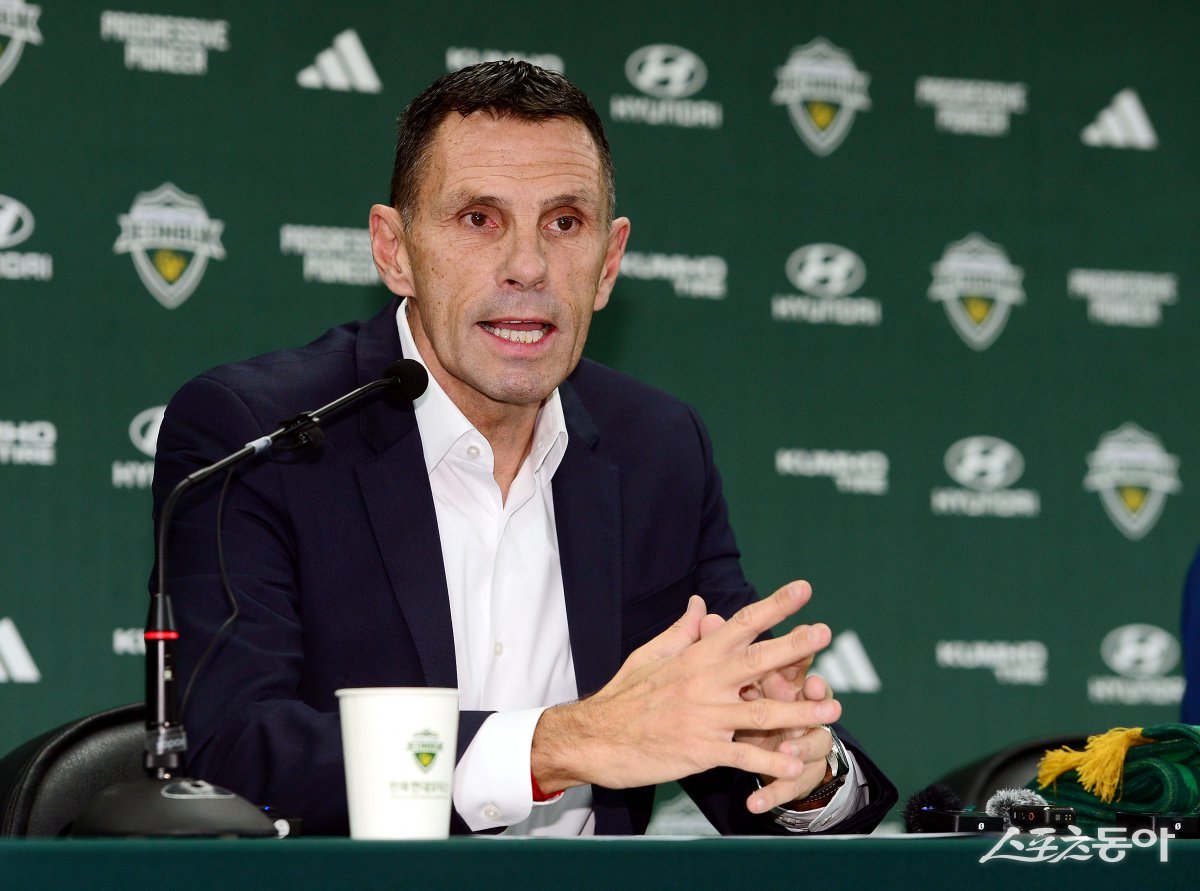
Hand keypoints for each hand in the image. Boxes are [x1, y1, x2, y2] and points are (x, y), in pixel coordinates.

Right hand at [530, 580, 840, 798]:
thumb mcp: (650, 654)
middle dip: (794, 646)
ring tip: (833, 709)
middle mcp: (703, 682)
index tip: (803, 590)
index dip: (775, 606)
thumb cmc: (624, 695)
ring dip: (799, 711)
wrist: (595, 738)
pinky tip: (795, 764)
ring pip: (760, 711)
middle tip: (825, 633)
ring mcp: (704, 717)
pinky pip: (742, 755)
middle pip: (757, 660)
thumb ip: (683, 630)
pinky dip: (770, 761)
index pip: (741, 624)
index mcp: (695, 656)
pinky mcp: (700, 750)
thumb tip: (702, 602)